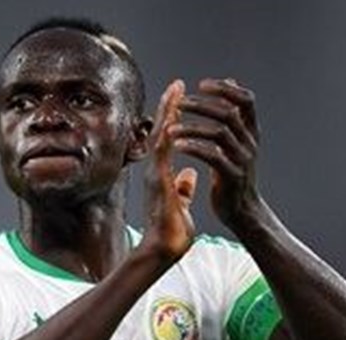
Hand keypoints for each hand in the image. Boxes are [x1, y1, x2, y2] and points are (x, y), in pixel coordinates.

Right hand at [139, 79, 198, 262]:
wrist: (163, 249)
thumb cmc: (172, 232)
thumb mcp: (181, 204)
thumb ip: (183, 188)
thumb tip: (190, 174)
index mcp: (162, 175)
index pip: (169, 141)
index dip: (175, 120)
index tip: (182, 99)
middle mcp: (156, 171)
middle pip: (162, 132)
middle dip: (170, 108)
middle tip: (177, 84)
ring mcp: (155, 175)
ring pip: (161, 137)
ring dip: (168, 113)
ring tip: (175, 91)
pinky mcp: (158, 182)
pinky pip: (162, 153)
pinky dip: (167, 134)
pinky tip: (173, 118)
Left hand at [170, 78, 261, 229]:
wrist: (242, 211)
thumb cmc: (233, 174)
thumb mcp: (238, 141)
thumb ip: (234, 114)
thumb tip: (231, 83)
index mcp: (251, 132)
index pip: (246, 100)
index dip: (226, 89)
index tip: (202, 84)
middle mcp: (250, 143)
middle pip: (229, 113)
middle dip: (202, 105)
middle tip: (179, 103)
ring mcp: (242, 160)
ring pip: (219, 133)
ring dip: (192, 126)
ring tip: (170, 128)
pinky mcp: (232, 177)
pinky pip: (213, 157)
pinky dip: (194, 148)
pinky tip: (177, 145)